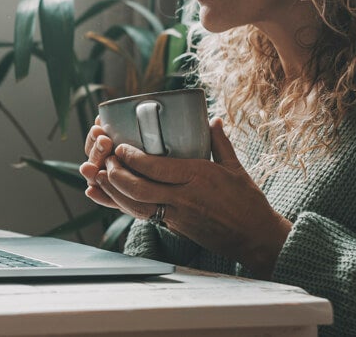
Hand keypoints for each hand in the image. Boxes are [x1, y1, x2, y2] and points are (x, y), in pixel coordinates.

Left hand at [82, 117, 291, 278]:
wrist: (254, 237)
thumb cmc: (247, 201)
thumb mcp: (236, 167)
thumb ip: (220, 143)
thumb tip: (213, 119)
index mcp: (198, 176)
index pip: (156, 167)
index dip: (132, 158)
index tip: (120, 147)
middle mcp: (184, 196)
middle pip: (139, 187)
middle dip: (116, 174)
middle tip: (106, 161)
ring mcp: (177, 215)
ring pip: (136, 206)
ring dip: (114, 192)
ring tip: (101, 177)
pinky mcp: (174, 227)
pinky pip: (143, 217)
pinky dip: (125, 207)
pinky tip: (113, 197)